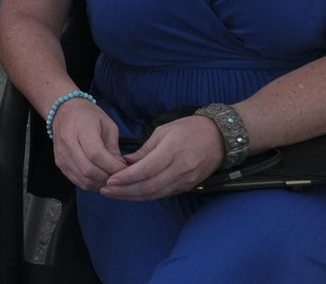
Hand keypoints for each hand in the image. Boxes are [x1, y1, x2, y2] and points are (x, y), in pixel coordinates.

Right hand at [49, 97, 126, 190]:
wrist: (64, 110)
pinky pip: (77, 181)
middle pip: (88, 170)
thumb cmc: (89, 115)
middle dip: (108, 177)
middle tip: (120, 176)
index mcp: (81, 129)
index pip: (96, 154)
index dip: (112, 166)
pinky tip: (100, 179)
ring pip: (83, 179)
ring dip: (101, 184)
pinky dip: (91, 184)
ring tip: (111, 178)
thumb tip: (121, 170)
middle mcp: (68, 144)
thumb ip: (113, 148)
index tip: (125, 168)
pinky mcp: (60, 164)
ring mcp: (62, 156)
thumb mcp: (108, 126)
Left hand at [100, 116, 225, 200]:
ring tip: (114, 195)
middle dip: (125, 191)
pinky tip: (132, 194)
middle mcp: (180, 168)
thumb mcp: (163, 131)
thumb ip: (144, 149)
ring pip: (156, 193)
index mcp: (172, 150)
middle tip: (105, 191)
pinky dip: (146, 195)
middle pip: (149, 186)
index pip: (146, 170)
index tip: (109, 180)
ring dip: (133, 196)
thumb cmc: (188, 129)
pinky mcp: (188, 186)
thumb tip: (125, 163)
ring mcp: (186, 180)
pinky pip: (164, 194)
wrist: (219, 137)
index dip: (126, 178)